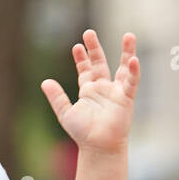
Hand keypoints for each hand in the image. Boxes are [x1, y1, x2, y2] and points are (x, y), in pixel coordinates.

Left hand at [40, 30, 138, 154]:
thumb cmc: (83, 133)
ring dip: (127, 52)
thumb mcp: (65, 113)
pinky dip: (134, 71)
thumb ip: (56, 97)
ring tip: (129, 35)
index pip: (86, 69)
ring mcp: (116, 92)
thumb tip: (45, 82)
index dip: (81, 58)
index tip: (77, 46)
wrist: (98, 147)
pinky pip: (131, 82)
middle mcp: (103, 89)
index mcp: (89, 91)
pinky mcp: (126, 98)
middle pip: (100, 63)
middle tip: (89, 33)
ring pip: (123, 68)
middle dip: (95, 48)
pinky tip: (133, 59)